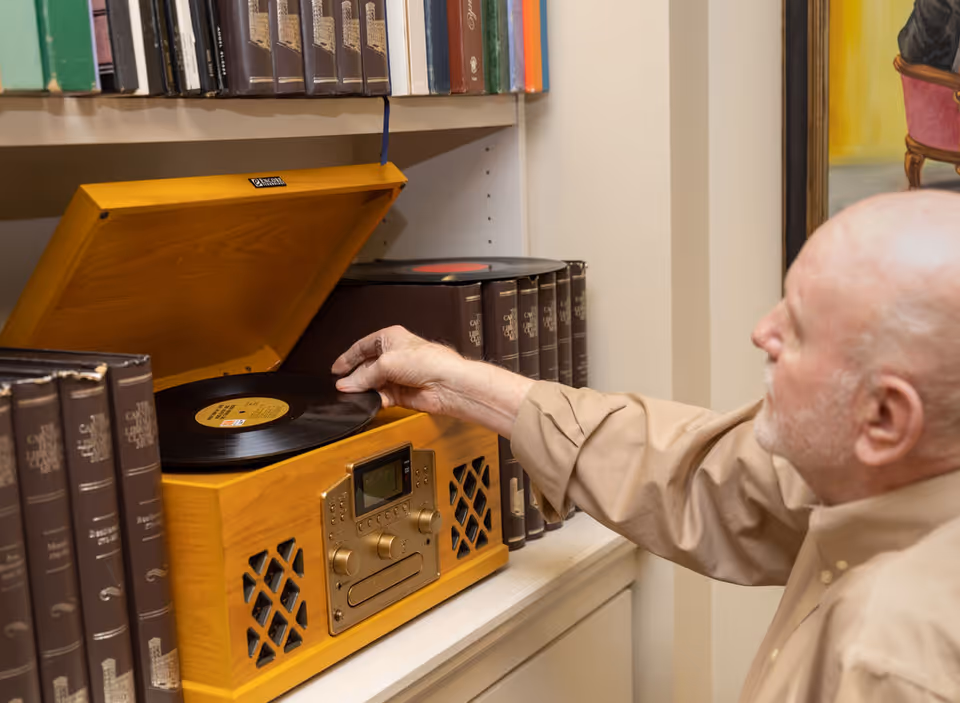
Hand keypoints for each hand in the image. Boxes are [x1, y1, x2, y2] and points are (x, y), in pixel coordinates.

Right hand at [332, 326, 466, 414]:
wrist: (445, 383)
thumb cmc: (427, 362)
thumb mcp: (386, 363)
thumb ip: (364, 375)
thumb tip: (346, 383)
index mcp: (390, 338)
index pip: (362, 347)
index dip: (348, 358)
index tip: (336, 370)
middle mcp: (393, 356)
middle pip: (365, 367)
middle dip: (355, 377)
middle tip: (342, 385)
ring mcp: (397, 375)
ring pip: (372, 384)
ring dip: (364, 390)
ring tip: (354, 394)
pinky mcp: (401, 393)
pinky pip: (381, 397)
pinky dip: (374, 399)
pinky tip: (370, 400)